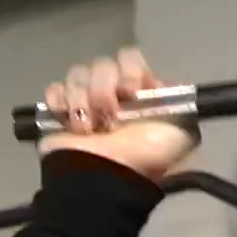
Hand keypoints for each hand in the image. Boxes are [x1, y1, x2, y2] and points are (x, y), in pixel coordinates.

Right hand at [40, 47, 198, 180]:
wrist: (106, 178)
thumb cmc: (143, 158)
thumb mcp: (180, 135)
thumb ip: (181, 107)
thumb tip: (169, 88)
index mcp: (139, 94)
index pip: (130, 58)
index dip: (131, 70)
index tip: (132, 93)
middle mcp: (113, 94)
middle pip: (102, 64)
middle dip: (105, 88)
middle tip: (110, 116)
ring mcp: (84, 101)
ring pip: (78, 74)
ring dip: (83, 101)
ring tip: (89, 129)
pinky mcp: (59, 112)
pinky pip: (55, 89)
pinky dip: (60, 103)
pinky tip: (69, 122)